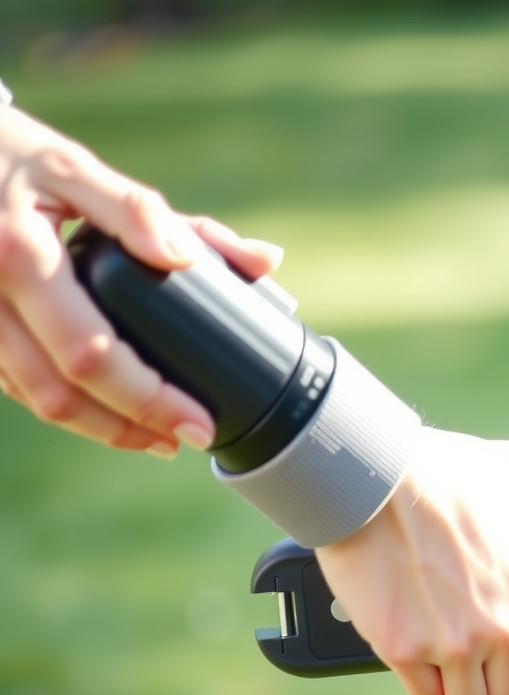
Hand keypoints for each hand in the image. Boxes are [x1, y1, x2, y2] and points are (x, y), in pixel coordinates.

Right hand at [0, 104, 280, 455]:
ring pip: (32, 398)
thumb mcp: (72, 167)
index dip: (149, 399)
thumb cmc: (5, 153)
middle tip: (185, 439)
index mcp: (19, 255)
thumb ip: (140, 210)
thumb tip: (201, 258)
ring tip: (154, 434)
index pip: (92, 352)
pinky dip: (63, 401)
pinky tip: (106, 407)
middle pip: (58, 394)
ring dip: (96, 426)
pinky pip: (12, 381)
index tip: (198, 423)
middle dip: (128, 428)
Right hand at [314, 429, 508, 694]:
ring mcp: (449, 645)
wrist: (369, 471)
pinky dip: (425, 679)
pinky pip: (423, 693)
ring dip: (467, 692)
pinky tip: (426, 647)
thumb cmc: (459, 469)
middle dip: (507, 688)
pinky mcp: (400, 647)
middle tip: (496, 658)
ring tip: (463, 657)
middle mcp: (501, 630)